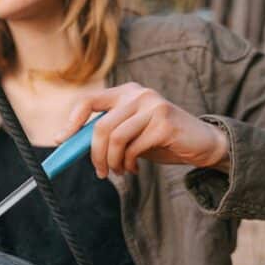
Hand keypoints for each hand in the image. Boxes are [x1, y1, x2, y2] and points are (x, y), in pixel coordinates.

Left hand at [55, 83, 229, 177]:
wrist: (202, 143)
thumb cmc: (160, 139)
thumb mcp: (129, 132)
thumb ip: (106, 132)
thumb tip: (70, 143)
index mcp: (125, 92)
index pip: (88, 101)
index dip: (72, 122)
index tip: (62, 140)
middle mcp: (138, 94)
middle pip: (100, 126)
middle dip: (94, 155)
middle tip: (100, 172)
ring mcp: (152, 106)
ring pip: (115, 139)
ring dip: (112, 162)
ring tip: (119, 172)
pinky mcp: (164, 122)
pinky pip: (133, 148)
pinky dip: (128, 164)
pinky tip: (134, 168)